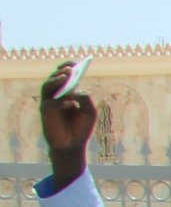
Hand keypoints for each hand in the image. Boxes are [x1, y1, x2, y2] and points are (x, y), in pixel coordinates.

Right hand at [38, 63, 95, 177]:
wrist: (73, 144)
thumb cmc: (82, 127)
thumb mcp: (90, 112)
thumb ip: (86, 99)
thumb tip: (78, 90)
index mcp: (67, 91)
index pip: (65, 75)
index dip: (68, 66)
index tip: (75, 62)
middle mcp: (56, 94)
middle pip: (54, 78)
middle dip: (62, 72)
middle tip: (70, 69)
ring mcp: (49, 102)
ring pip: (47, 87)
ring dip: (56, 81)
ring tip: (66, 77)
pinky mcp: (45, 113)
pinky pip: (50, 104)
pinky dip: (61, 102)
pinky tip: (71, 103)